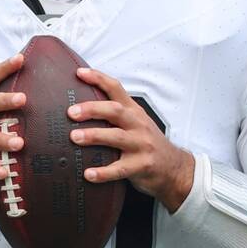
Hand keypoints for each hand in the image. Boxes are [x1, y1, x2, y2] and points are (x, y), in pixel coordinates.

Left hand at [66, 68, 194, 211]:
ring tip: (74, 137)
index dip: (98, 78)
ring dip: (94, 135)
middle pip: (115, 111)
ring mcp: (141, 145)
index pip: (116, 88)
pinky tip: (88, 174)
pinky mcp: (142, 166)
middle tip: (71, 112)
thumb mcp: (136, 122)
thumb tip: (79, 107)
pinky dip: (103, 172)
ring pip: (117, 137)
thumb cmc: (147, 143)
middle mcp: (138, 124)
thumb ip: (115, 113)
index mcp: (133, 111)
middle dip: (92, 109)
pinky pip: (120, 169)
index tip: (79, 73)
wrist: (174, 167)